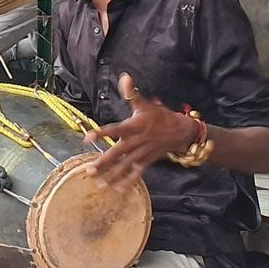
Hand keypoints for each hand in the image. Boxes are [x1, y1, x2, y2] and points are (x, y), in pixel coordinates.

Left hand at [80, 74, 197, 189]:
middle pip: (117, 153)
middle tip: (90, 170)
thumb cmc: (159, 116)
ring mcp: (141, 153)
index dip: (101, 133)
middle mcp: (136, 141)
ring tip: (99, 184)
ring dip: (112, 176)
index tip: (88, 138)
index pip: (114, 129)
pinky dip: (128, 182)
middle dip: (104, 163)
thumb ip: (131, 93)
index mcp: (133, 126)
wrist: (180, 131)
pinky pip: (137, 174)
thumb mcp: (144, 104)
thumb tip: (124, 77)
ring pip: (125, 167)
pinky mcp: (147, 161)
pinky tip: (117, 190)